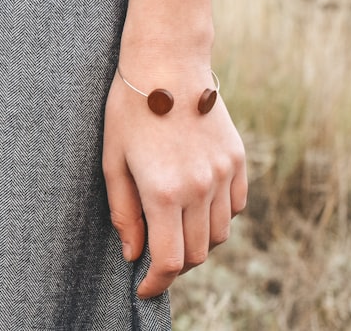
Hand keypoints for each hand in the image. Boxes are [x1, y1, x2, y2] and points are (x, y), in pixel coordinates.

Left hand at [101, 56, 247, 298]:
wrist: (167, 62)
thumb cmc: (131, 109)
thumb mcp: (113, 160)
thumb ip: (124, 212)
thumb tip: (132, 253)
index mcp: (164, 191)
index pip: (168, 261)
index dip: (155, 282)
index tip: (143, 287)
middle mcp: (200, 188)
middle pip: (195, 253)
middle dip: (172, 264)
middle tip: (152, 255)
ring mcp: (223, 173)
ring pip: (218, 234)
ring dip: (195, 241)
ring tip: (172, 227)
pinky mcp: (237, 159)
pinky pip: (235, 206)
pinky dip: (217, 216)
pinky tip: (195, 203)